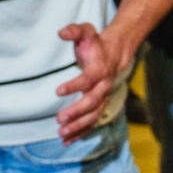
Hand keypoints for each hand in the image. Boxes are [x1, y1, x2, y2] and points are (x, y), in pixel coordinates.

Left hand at [54, 21, 134, 141]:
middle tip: (59, 119)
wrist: (114, 54)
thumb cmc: (95, 44)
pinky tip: (67, 141)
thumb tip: (61, 32)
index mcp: (99, 69)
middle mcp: (103, 86)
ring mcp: (103, 98)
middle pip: (92, 102)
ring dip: (78, 126)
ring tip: (62, 133)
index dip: (74, 85)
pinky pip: (92, 122)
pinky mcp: (100, 106)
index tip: (57, 91)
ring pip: (93, 116)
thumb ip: (74, 30)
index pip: (87, 79)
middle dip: (76, 112)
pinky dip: (80, 133)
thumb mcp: (86, 32)